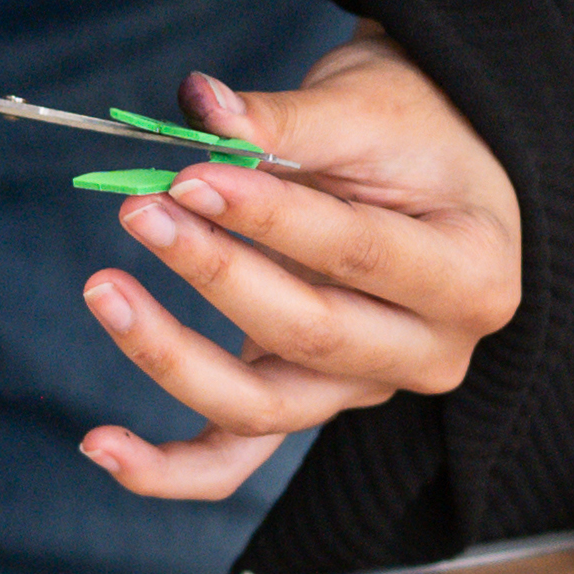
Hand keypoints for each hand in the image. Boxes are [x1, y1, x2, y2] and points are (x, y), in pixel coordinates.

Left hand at [74, 40, 523, 500]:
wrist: (431, 171)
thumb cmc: (412, 133)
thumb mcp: (366, 108)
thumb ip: (287, 121)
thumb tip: (201, 106)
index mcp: (473, 274)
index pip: (358, 253)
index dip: (269, 217)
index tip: (190, 175)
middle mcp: (429, 352)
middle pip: (310, 334)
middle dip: (215, 273)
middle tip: (140, 208)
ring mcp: (364, 390)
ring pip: (262, 406)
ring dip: (171, 355)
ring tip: (103, 289)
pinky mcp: (306, 403)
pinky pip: (236, 458)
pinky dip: (167, 467)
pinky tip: (100, 445)